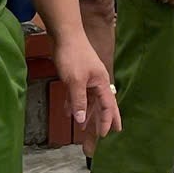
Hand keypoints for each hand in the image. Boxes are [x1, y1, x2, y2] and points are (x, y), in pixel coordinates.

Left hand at [51, 37, 121, 153]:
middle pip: (101, 106)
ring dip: (86, 115)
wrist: (65, 34)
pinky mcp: (77, 77)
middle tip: (102, 137)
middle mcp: (97, 83)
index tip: (103, 135)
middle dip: (101, 122)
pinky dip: (74, 105)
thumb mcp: (75, 81)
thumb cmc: (73, 55)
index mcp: (101, 83)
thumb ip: (79, 101)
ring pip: (89, 102)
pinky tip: (68, 113)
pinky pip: (78, 95)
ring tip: (83, 131)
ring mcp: (87, 80)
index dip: (106, 121)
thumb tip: (82, 120)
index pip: (108, 106)